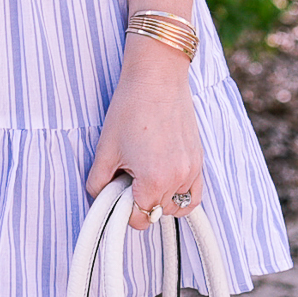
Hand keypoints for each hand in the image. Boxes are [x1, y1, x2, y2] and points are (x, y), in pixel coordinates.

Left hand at [86, 41, 203, 229]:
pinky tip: (164, 182)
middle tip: (126, 178)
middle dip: (140, 202)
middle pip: (157, 212)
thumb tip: (99, 199)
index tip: (116, 196)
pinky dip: (180, 195)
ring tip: (144, 176)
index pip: (139, 219)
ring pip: (176, 206)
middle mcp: (178, 179)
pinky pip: (194, 194)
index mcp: (154, 180)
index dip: (123, 211)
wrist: (157, 77)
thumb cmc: (130, 108)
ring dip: (159, 199)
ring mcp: (192, 170)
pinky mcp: (198, 160)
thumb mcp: (105, 148)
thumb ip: (98, 182)